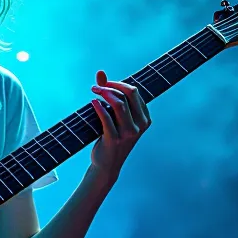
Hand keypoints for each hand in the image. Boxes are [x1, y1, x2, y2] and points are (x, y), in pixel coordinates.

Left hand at [88, 70, 150, 186]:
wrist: (107, 165)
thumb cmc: (111, 137)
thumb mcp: (114, 116)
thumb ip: (109, 94)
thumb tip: (100, 72)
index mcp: (145, 118)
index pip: (134, 91)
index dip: (118, 84)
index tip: (104, 83)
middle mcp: (140, 125)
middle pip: (128, 94)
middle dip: (111, 85)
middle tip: (96, 87)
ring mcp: (128, 133)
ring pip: (119, 104)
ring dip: (104, 93)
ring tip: (93, 91)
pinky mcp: (114, 140)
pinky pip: (106, 118)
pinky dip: (98, 107)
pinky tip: (92, 103)